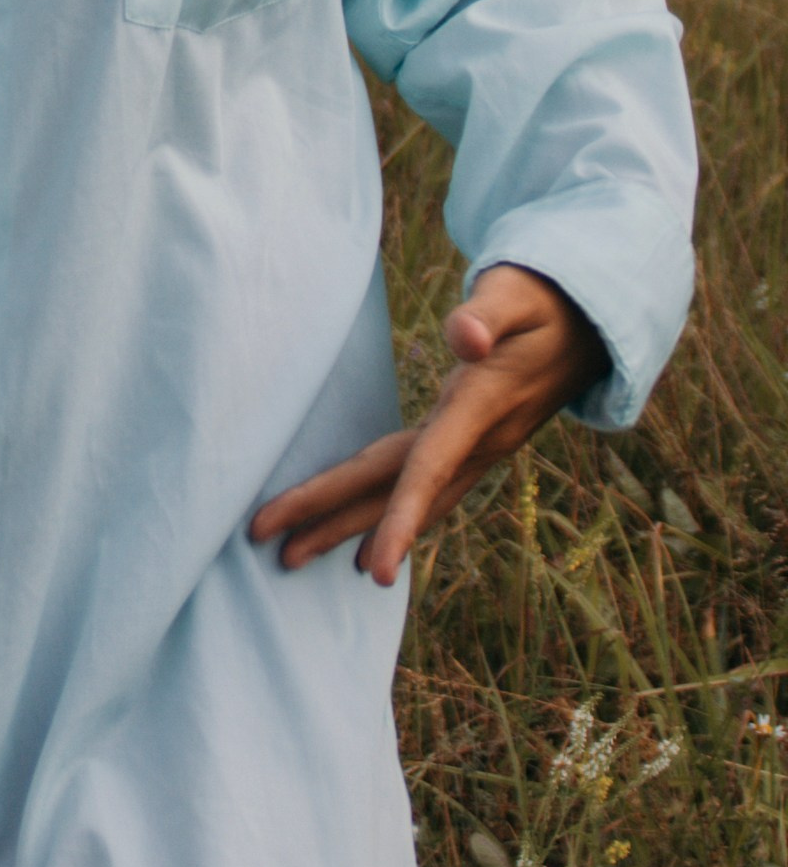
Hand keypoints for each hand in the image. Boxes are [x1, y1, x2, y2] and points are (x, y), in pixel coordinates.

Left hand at [249, 266, 606, 588]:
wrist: (590, 324)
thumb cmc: (542, 299)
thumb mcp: (517, 295)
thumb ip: (487, 315)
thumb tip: (464, 338)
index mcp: (480, 406)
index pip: (430, 468)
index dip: (400, 518)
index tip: (375, 571)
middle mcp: (477, 441)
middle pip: (396, 488)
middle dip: (336, 521)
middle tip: (277, 553)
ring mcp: (477, 449)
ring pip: (407, 498)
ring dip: (351, 527)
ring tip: (296, 556)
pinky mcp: (472, 445)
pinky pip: (422, 490)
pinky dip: (385, 515)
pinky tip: (356, 540)